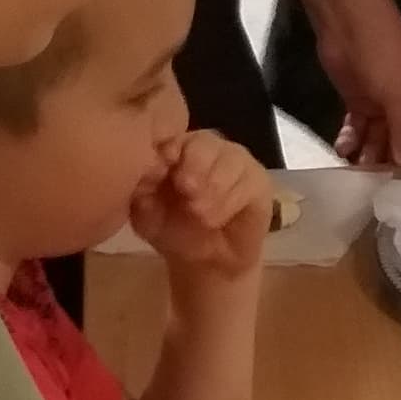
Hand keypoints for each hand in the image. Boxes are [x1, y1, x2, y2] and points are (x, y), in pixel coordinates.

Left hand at [133, 126, 276, 283]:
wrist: (207, 264)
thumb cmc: (174, 231)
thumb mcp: (146, 214)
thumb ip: (141, 190)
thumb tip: (144, 173)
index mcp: (176, 148)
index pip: (172, 135)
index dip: (167, 153)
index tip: (160, 175)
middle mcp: (208, 147)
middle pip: (204, 141)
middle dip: (194, 166)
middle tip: (185, 192)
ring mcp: (236, 161)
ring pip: (229, 159)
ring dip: (212, 188)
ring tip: (198, 214)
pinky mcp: (259, 181)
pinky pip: (248, 182)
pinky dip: (229, 202)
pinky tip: (215, 220)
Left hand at [295, 0, 400, 170]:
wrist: (348, 21)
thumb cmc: (383, 54)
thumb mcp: (398, 95)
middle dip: (389, 160)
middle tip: (373, 184)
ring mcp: (385, 103)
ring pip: (380, 137)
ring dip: (368, 153)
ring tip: (355, 172)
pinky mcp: (361, 101)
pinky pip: (360, 128)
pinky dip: (352, 139)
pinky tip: (342, 150)